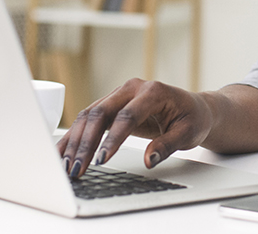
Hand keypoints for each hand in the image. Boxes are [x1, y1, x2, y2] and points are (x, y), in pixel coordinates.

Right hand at [56, 79, 213, 178]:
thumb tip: (149, 160)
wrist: (194, 107)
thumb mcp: (188, 134)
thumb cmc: (192, 119)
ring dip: (75, 141)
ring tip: (66, 166)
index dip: (112, 139)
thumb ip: (168, 145)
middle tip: (77, 168)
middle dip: (86, 142)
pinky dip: (74, 136)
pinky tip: (63, 152)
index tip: (101, 160)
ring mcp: (118, 94)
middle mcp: (131, 88)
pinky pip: (88, 118)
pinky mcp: (111, 104)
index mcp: (153, 92)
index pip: (127, 116)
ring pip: (89, 115)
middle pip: (101, 113)